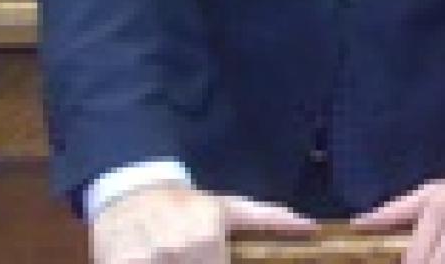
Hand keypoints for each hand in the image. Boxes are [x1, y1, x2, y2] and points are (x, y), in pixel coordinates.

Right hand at [92, 183, 316, 263]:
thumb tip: (310, 226)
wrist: (134, 189)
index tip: (217, 257)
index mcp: (206, 239)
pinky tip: (153, 257)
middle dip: (199, 263)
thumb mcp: (230, 208)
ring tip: (174, 254)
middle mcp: (176, 250)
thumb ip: (269, 220)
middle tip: (197, 254)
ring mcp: (144, 259)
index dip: (220, 263)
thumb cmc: (189, 203)